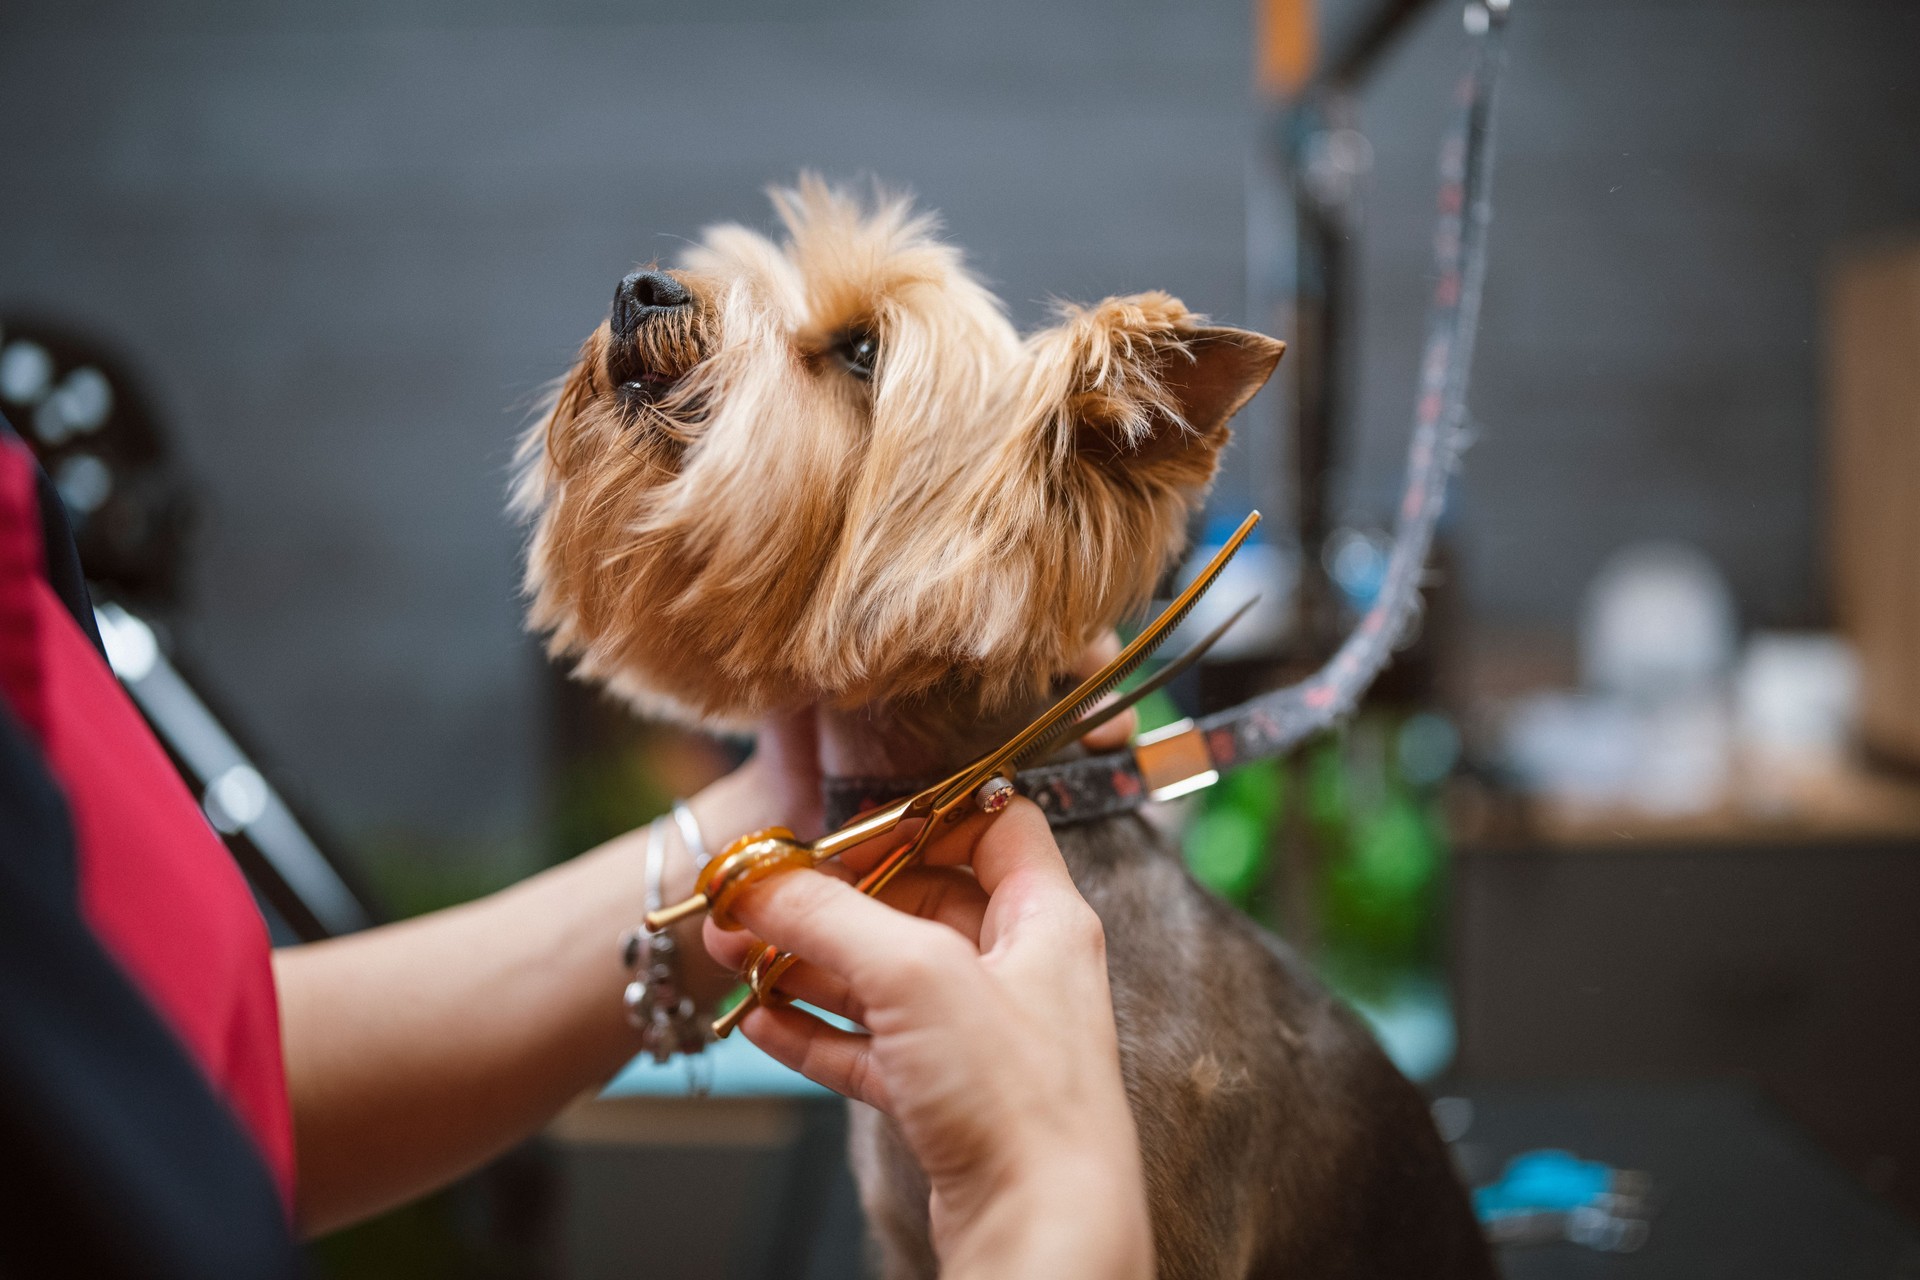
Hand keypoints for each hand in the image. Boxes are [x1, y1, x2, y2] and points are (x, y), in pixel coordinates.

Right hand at [705, 801, 1152, 1279]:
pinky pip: (870, 1048)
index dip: (916, 814)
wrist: (1041, 1228)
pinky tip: (758, 1019)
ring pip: (881, 979)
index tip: (841, 824)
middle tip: (752, 900)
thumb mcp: (915, 973)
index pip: (990, 824)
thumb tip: (758, 881)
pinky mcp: (946, 1099)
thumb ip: (829, 915)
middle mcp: (1018, 968)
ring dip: (805, 962)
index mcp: (1043, 916)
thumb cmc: (1018, 1097)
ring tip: (731, 955)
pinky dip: (814, 1030)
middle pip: (915, 902)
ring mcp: (981, 1037)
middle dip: (827, 899)